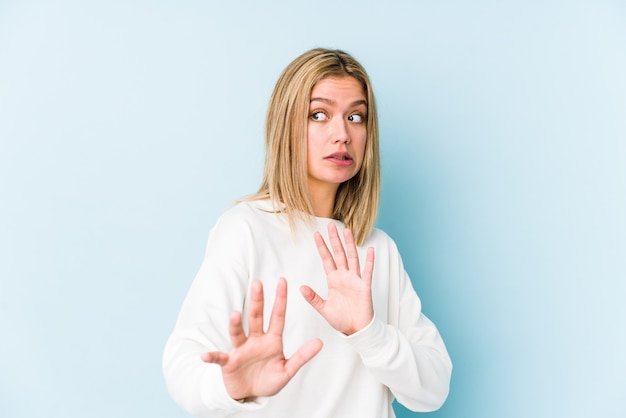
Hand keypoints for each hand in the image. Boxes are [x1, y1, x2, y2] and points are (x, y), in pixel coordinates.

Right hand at [201, 278, 322, 400]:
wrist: (250, 394)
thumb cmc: (269, 379)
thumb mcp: (287, 370)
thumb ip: (302, 356)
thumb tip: (320, 342)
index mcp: (272, 341)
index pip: (277, 316)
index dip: (280, 299)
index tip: (283, 281)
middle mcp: (255, 341)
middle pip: (256, 318)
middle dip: (257, 301)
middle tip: (258, 283)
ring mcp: (241, 350)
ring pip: (238, 333)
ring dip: (236, 324)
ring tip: (235, 314)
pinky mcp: (229, 363)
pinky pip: (219, 358)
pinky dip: (212, 357)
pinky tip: (205, 356)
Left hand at [300, 223, 374, 334]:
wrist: (356, 329)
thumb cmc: (341, 319)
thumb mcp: (323, 308)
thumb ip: (313, 298)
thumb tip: (301, 287)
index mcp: (333, 280)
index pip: (327, 259)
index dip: (322, 247)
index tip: (316, 235)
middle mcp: (344, 276)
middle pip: (339, 254)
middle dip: (334, 240)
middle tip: (331, 226)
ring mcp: (355, 280)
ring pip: (352, 258)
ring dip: (349, 245)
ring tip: (347, 231)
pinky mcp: (364, 286)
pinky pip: (367, 272)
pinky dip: (369, 261)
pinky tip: (370, 250)